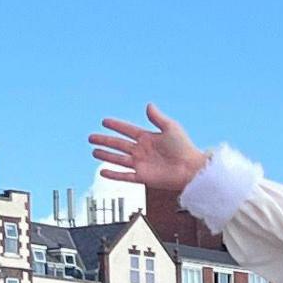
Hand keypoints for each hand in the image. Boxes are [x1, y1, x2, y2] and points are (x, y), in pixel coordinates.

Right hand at [89, 106, 209, 193]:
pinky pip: (124, 176)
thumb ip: (157, 117)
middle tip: (91, 137)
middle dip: (104, 140)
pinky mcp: (143, 177)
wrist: (190, 169)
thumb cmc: (185, 148)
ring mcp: (141, 164)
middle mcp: (142, 151)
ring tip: (94, 152)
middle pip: (118, 144)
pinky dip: (113, 174)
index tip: (104, 121)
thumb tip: (148, 105)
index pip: (127, 130)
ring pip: (118, 159)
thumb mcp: (170, 128)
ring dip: (105, 155)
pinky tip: (102, 171)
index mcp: (148, 138)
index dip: (116, 126)